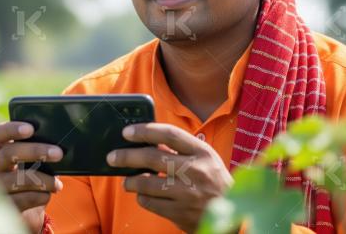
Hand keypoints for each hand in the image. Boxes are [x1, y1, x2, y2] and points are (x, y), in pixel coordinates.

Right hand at [0, 121, 63, 232]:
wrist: (28, 206)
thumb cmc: (34, 174)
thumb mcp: (35, 160)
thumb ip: (41, 150)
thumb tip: (59, 147)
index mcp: (1, 148)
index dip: (11, 129)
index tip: (31, 128)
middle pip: (9, 152)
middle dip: (35, 151)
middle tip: (58, 153)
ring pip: (17, 179)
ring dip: (43, 180)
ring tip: (58, 184)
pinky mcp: (3, 205)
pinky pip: (22, 199)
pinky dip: (39, 196)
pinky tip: (48, 195)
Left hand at [106, 123, 232, 232]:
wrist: (233, 214)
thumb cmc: (213, 181)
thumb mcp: (205, 159)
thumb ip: (181, 149)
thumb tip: (146, 141)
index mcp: (203, 152)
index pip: (169, 134)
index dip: (145, 130)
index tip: (127, 132)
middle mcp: (196, 170)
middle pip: (152, 157)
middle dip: (126, 156)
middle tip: (112, 157)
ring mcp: (188, 193)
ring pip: (146, 183)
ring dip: (130, 181)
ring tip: (126, 180)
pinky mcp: (181, 213)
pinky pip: (150, 203)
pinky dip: (142, 198)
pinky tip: (143, 195)